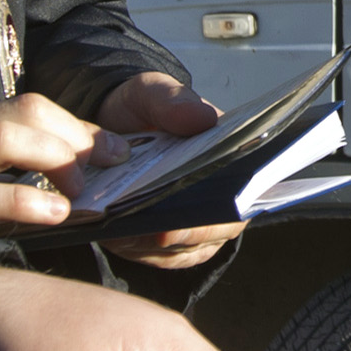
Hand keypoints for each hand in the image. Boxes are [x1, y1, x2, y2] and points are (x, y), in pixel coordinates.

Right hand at [0, 94, 97, 233]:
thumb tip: (29, 177)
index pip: (23, 106)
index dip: (73, 126)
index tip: (107, 149)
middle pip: (27, 110)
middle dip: (78, 135)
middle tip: (114, 163)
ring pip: (8, 136)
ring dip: (59, 158)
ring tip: (85, 188)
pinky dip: (25, 201)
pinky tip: (54, 214)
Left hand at [93, 72, 244, 270]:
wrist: (105, 125)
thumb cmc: (139, 109)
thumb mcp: (151, 92)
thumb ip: (172, 101)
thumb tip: (203, 118)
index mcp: (228, 158)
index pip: (245, 191)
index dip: (229, 206)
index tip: (199, 208)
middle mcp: (218, 195)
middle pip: (218, 229)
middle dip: (186, 232)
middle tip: (157, 229)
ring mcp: (194, 222)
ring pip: (186, 249)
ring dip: (156, 244)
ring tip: (127, 229)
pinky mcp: (166, 242)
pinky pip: (162, 258)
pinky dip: (140, 251)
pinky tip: (120, 237)